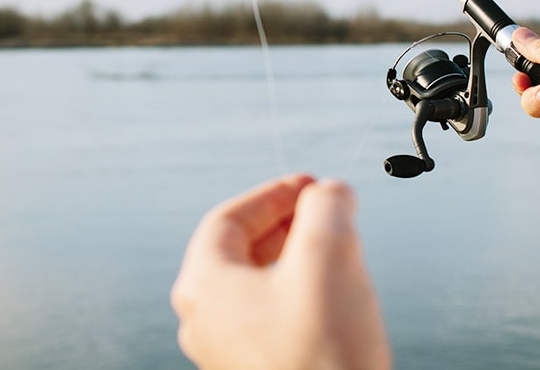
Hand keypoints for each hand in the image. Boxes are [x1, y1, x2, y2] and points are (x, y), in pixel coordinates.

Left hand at [171, 174, 391, 369]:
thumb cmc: (324, 354)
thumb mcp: (329, 256)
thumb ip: (327, 207)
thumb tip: (330, 193)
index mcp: (203, 286)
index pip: (229, 219)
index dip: (274, 195)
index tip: (312, 186)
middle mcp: (203, 320)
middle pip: (240, 252)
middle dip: (287, 225)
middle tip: (326, 213)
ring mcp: (225, 353)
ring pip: (257, 286)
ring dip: (296, 259)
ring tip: (337, 251)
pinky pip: (270, 319)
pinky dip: (298, 295)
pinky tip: (333, 299)